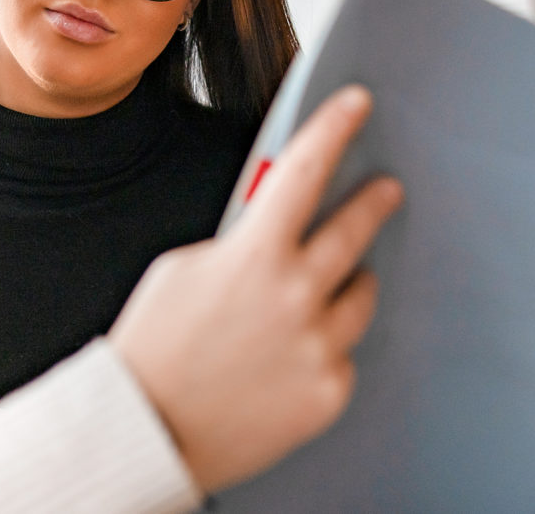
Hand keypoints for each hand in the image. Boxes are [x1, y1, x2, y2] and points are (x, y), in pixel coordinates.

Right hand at [108, 85, 401, 493]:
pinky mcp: (329, 390)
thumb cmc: (155, 349)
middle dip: (373, 203)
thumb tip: (276, 234)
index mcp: (256, 254)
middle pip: (355, 231)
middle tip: (387, 190)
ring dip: (346, 287)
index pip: (305, 169)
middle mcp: (297, 296)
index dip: (334, 128)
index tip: (357, 104)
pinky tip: (287, 361)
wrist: (147, 430)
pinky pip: (342, 356)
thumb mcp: (183, 268)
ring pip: (358, 297)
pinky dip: (322, 351)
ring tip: (319, 295)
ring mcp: (318, 346)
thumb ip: (240, 245)